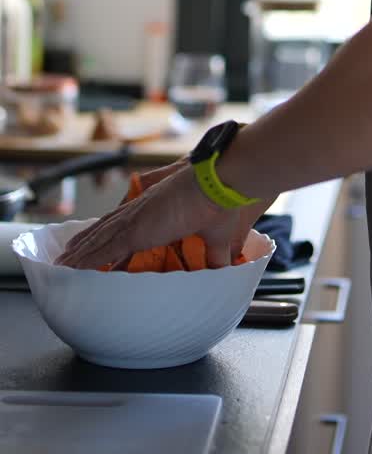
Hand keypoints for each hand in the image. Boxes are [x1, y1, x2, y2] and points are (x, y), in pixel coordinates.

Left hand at [56, 160, 274, 269]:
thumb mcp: (217, 236)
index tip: (101, 246)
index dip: (112, 235)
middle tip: (70, 254)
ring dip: (81, 251)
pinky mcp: (136, 229)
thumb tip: (225, 270)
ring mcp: (137, 218)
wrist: (222, 182)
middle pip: (106, 228)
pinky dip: (87, 258)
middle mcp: (143, 211)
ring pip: (100, 238)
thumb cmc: (223, 202)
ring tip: (64, 262)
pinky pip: (104, 248)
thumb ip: (216, 254)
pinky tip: (73, 267)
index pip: (128, 224)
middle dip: (89, 242)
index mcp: (159, 210)